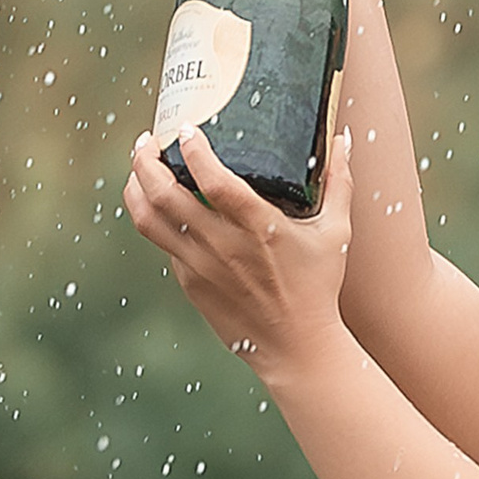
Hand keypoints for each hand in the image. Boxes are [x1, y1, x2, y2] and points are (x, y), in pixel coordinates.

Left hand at [122, 121, 355, 387]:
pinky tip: (161, 204)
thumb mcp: (336, 232)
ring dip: (135, 186)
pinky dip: (155, 218)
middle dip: (145, 159)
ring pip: (148, 219)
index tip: (186, 130)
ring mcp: (200, 266)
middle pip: (163, 194)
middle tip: (147, 140)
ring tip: (138, 167)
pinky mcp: (189, 283)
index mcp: (259, 227)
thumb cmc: (317, 288)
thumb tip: (343, 139)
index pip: (213, 180)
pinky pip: (163, 244)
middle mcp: (223, 245)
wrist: (296, 348)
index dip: (193, 150)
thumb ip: (338, 182)